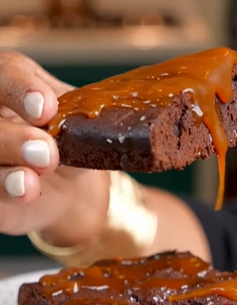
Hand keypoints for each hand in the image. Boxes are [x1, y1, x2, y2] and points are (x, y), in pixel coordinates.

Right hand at [0, 51, 108, 245]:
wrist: (70, 187)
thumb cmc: (74, 144)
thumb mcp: (83, 124)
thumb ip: (85, 115)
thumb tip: (117, 111)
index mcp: (14, 86)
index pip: (6, 73)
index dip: (21, 89)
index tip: (46, 108)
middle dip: (14, 135)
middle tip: (46, 151)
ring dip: (9, 160)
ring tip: (35, 177)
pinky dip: (6, 187)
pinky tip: (26, 190)